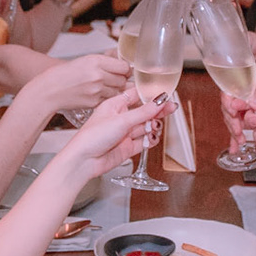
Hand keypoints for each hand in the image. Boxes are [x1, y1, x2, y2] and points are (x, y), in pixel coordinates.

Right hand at [26, 53, 128, 116]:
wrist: (49, 90)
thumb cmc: (64, 75)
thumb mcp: (85, 61)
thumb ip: (104, 63)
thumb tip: (124, 67)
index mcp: (96, 61)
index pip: (124, 66)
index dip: (124, 69)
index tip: (121, 70)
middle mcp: (97, 75)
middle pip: (123, 79)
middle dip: (120, 80)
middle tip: (111, 79)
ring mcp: (96, 90)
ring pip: (117, 91)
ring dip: (114, 90)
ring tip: (102, 87)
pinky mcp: (94, 102)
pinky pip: (108, 100)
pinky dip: (106, 98)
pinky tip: (96, 94)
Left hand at [54, 86, 171, 176]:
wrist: (84, 161)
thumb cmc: (92, 137)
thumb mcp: (121, 120)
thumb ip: (144, 112)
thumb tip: (160, 100)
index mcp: (115, 105)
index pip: (137, 95)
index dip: (151, 95)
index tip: (165, 94)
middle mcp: (120, 118)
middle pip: (144, 112)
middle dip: (157, 111)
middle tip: (171, 108)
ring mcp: (124, 133)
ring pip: (146, 126)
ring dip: (153, 126)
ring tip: (154, 127)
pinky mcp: (127, 147)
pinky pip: (144, 141)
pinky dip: (150, 140)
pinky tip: (151, 138)